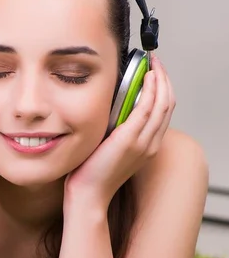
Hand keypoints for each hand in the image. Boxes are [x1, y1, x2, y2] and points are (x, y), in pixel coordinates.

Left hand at [64, 54, 175, 207]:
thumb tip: (110, 108)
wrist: (88, 195)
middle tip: (155, 62)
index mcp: (147, 147)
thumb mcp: (109, 148)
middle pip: (168, 105)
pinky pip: (147, 108)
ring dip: (160, 79)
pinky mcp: (130, 139)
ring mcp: (143, 142)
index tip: (155, 73)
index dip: (163, 90)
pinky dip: (150, 90)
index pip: (164, 113)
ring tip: (152, 64)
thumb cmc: (92, 174)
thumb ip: (115, 130)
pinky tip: (146, 77)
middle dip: (165, 79)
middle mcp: (150, 144)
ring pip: (162, 104)